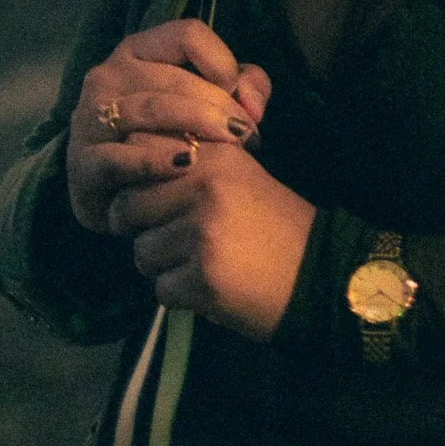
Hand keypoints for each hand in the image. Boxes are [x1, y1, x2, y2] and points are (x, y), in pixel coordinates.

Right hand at [68, 18, 271, 234]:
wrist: (122, 193)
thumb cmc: (172, 136)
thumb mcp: (209, 102)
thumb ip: (244, 87)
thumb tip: (254, 102)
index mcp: (138, 50)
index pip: (188, 35)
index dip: (223, 62)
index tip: (241, 97)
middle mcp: (108, 75)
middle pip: (174, 77)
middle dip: (219, 106)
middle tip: (247, 133)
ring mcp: (90, 119)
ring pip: (151, 109)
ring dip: (197, 127)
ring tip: (230, 148)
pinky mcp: (83, 164)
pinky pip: (120, 157)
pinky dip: (156, 160)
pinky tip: (187, 164)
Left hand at [106, 139, 315, 341]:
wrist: (317, 272)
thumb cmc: (274, 223)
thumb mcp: (238, 176)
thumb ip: (192, 164)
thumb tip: (129, 164)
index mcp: (216, 155)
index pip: (140, 151)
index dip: (138, 177)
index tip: (155, 193)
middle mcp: (205, 187)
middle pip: (126, 207)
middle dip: (143, 228)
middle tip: (178, 236)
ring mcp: (201, 233)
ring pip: (140, 253)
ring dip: (163, 265)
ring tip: (201, 261)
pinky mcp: (201, 278)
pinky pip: (160, 289)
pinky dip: (181, 294)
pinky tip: (211, 284)